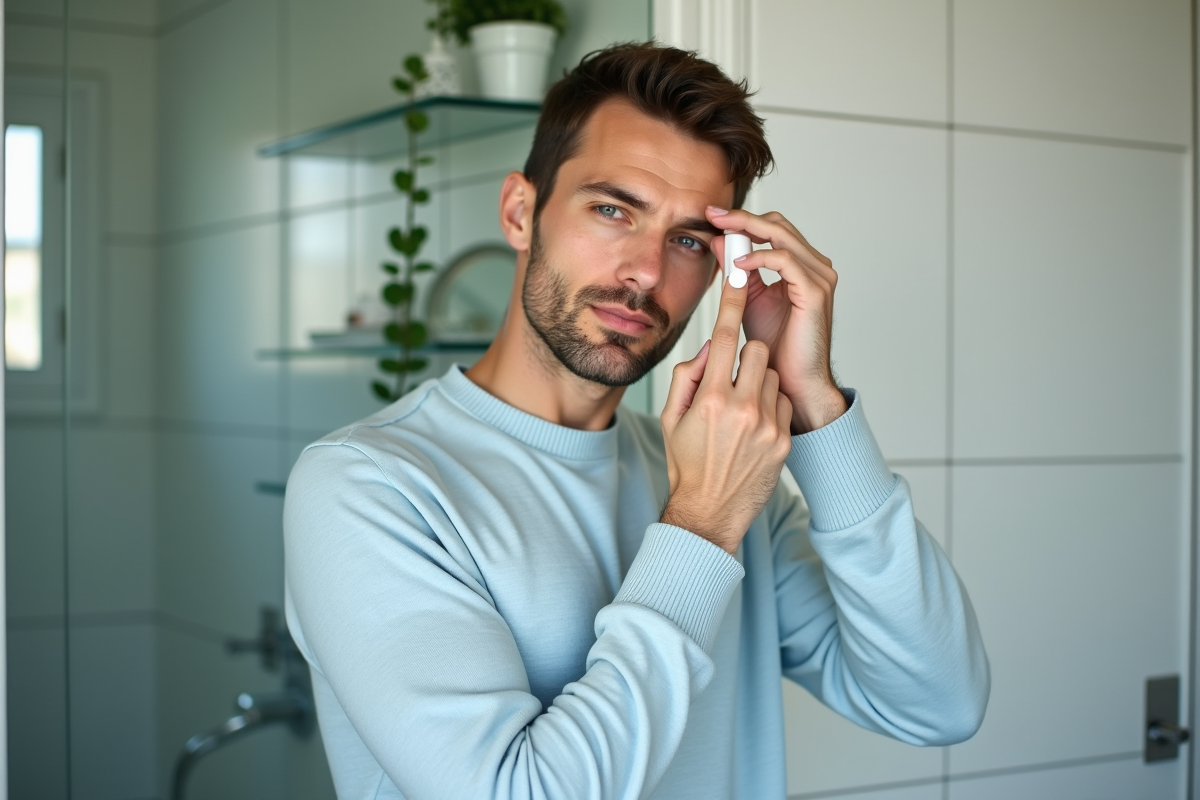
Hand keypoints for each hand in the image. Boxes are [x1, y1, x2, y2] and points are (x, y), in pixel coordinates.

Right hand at [658, 277, 793, 553]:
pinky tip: (754, 427)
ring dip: (757, 381)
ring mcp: (766, 424)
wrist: (710, 511)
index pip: (723, 337)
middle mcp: (740, 408)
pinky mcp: (782, 439)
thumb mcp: (672, 418)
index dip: (730, 301)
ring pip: (770, 374)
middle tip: (731, 379)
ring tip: (741, 409)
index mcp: (709, 398)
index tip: (737, 272)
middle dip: (745, 357)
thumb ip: (687, 377)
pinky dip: (770, 405)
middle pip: (755, 351)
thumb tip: (708, 351)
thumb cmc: (687, 463)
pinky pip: (781, 400)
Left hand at [708, 207, 846, 433]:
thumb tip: (720, 240)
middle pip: (778, 224)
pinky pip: (785, 260)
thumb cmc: (774, 347)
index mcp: (802, 266)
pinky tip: (738, 265)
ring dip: (748, 231)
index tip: (712, 215)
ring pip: (782, 236)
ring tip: (721, 233)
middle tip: (712, 215)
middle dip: (742, 217)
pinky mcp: (815, 292)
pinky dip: (759, 257)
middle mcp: (815, 266)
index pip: (773, 229)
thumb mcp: (748, 299)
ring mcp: (820, 277)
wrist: (791, 382)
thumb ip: (736, 270)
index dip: (743, 219)